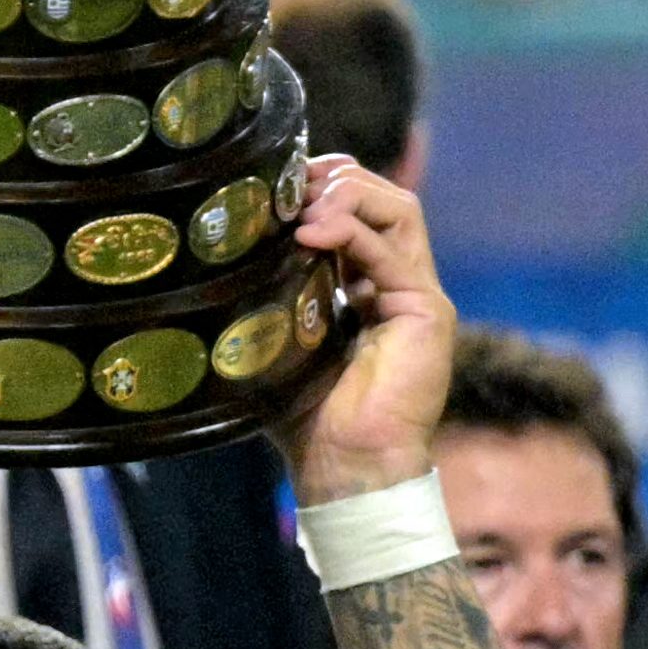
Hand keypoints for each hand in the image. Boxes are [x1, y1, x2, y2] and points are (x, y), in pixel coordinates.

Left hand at [279, 159, 455, 503]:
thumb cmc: (309, 419)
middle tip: (288, 185)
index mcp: (368, 288)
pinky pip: (392, 251)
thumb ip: (268, 297)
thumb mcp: (278, 342)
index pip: (360, 210)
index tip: (276, 185)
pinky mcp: (428, 312)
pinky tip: (310, 232)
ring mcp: (418, 295)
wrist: (346, 470)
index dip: (323, 187)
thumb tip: (219, 261)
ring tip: (301, 207)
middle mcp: (399, 284)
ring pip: (399, 209)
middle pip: (384, 197)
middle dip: (336, 178)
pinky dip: (350, 230)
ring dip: (347, 194)